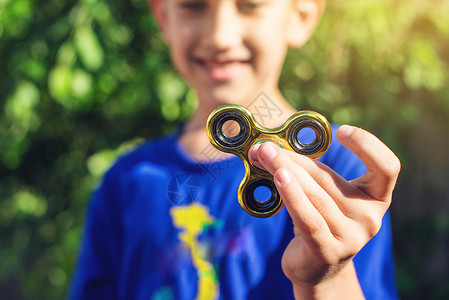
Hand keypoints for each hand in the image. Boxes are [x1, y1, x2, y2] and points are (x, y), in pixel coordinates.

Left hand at [249, 125, 400, 298]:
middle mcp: (369, 218)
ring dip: (285, 171)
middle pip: (329, 179)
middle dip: (294, 158)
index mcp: (375, 198)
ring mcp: (351, 237)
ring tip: (264, 155)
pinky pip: (307, 217)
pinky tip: (278, 177)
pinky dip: (291, 195)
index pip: (387, 168)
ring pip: (314, 195)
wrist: (317, 268)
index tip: (341, 131)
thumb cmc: (320, 221)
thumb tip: (268, 147)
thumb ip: (308, 171)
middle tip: (267, 146)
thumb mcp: (324, 195)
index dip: (369, 145)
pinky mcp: (328, 251)